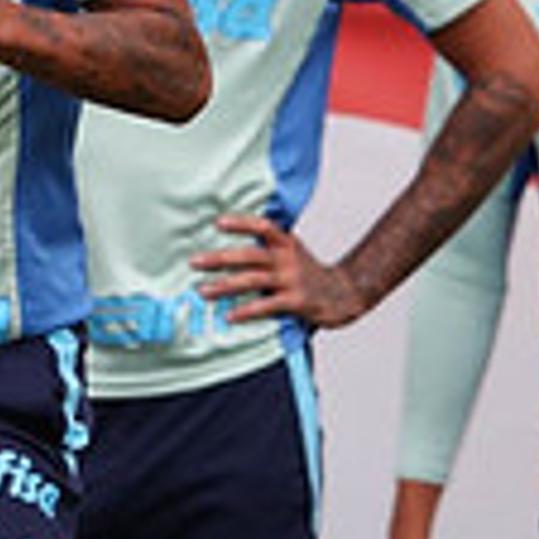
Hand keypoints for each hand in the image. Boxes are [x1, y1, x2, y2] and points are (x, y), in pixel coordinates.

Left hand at [194, 214, 370, 329]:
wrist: (344, 294)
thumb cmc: (309, 274)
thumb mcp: (292, 253)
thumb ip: (268, 248)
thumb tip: (231, 249)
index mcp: (286, 243)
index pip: (262, 226)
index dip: (240, 223)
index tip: (217, 223)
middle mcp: (287, 258)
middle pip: (249, 255)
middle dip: (220, 258)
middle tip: (194, 261)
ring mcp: (292, 280)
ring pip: (253, 280)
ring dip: (225, 286)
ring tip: (203, 291)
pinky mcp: (296, 301)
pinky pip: (267, 306)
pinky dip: (247, 310)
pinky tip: (230, 315)